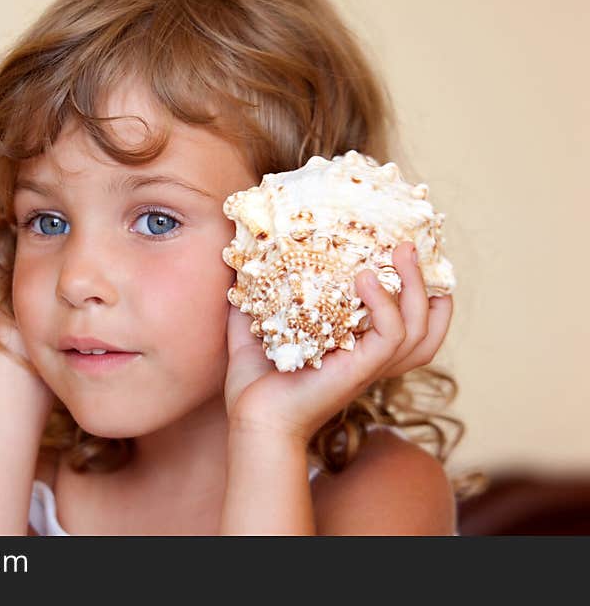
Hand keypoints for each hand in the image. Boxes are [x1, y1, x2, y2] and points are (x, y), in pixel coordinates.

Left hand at [223, 241, 453, 441]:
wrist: (252, 421)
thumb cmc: (254, 387)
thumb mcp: (254, 333)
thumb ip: (253, 304)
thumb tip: (240, 272)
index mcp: (357, 349)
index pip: (407, 322)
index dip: (416, 291)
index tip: (403, 254)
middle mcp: (370, 358)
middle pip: (426, 326)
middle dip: (426, 284)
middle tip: (408, 247)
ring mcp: (368, 366)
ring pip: (419, 330)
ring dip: (415, 287)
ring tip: (400, 252)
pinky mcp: (359, 370)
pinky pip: (390, 335)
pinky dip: (384, 305)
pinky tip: (364, 279)